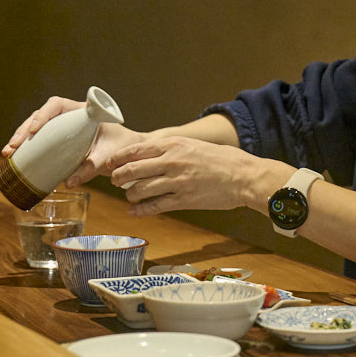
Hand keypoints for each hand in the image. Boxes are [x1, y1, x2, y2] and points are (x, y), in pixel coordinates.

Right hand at [1, 96, 141, 187]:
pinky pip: (41, 141)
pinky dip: (28, 149)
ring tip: (8, 154)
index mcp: (84, 111)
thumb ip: (92, 167)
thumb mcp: (109, 156)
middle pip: (41, 116)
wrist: (130, 152)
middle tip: (13, 147)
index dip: (43, 114)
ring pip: (37, 128)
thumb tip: (69, 182)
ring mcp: (63, 128)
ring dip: (21, 139)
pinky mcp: (60, 141)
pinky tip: (15, 160)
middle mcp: (70, 116)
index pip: (57, 104)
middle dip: (24, 130)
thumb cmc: (122, 148)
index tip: (35, 130)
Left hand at [105, 135, 289, 217]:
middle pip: (132, 170)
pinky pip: (154, 206)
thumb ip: (172, 149)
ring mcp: (177, 182)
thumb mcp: (194, 145)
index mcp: (174, 145)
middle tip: (115, 181)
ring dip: (130, 195)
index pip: (135, 150)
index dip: (118, 159)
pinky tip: (134, 211)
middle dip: (118, 178)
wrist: (245, 176)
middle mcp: (171, 162)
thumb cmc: (223, 159)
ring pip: (139, 190)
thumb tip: (149, 155)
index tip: (110, 165)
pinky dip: (140, 210)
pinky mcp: (183, 201)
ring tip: (130, 196)